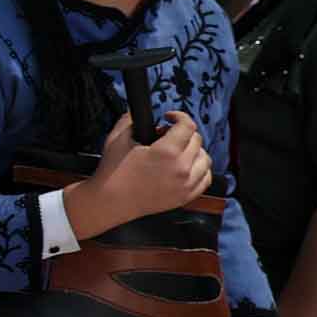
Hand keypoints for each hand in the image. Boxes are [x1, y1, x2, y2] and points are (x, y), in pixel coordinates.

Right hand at [87, 111, 212, 225]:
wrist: (111, 201)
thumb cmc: (113, 172)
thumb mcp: (117, 139)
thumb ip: (130, 120)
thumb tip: (140, 114)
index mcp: (166, 152)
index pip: (187, 126)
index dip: (178, 116)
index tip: (169, 117)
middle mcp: (181, 168)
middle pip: (197, 140)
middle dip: (183, 133)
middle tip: (166, 135)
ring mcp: (185, 184)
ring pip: (205, 159)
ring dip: (194, 150)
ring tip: (178, 151)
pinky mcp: (185, 196)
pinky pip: (205, 178)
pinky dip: (200, 169)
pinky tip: (187, 166)